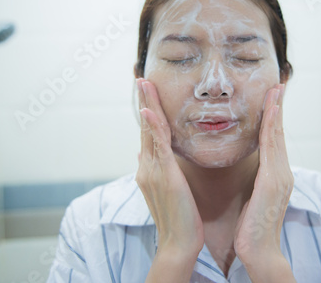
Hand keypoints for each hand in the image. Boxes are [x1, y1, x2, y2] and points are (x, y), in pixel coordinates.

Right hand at [136, 78, 203, 280]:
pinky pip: (158, 148)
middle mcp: (147, 166)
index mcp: (149, 168)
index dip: (148, 112)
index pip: (149, 134)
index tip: (147, 92)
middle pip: (146, 127)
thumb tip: (143, 152)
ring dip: (147, 106)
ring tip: (144, 83)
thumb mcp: (164, 189)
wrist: (179, 243)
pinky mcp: (163, 177)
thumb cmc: (179, 217)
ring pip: (149, 132)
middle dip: (144, 101)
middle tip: (141, 78)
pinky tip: (150, 111)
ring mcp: (152, 171)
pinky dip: (153, 128)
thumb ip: (155, 168)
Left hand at [234, 84, 295, 281]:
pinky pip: (273, 147)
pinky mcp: (274, 181)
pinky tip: (271, 111)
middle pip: (280, 133)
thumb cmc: (252, 227)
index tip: (271, 98)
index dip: (274, 118)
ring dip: (277, 111)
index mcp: (276, 175)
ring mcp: (281, 176)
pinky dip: (273, 127)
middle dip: (278, 108)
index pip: (274, 141)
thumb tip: (253, 172)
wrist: (259, 251)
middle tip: (278, 85)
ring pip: (278, 136)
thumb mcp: (254, 198)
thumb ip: (257, 182)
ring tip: (276, 89)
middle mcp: (282, 172)